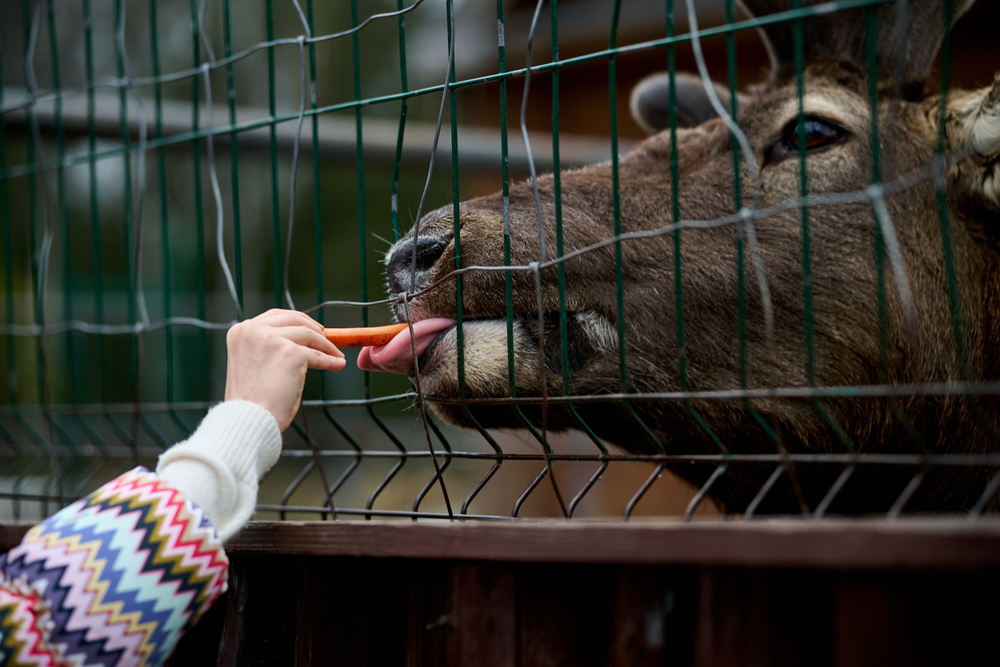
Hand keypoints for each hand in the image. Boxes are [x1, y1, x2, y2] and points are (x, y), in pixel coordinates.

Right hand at [225, 309, 344, 430]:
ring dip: (326, 346)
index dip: (297, 320)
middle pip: (294, 319)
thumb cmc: (250, 401)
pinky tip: (337, 365)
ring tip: (336, 356)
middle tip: (328, 339)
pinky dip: (330, 361)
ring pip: (309, 335)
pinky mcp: (290, 353)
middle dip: (314, 329)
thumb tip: (297, 341)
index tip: (312, 328)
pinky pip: (317, 355)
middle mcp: (253, 330)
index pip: (275, 316)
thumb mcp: (252, 363)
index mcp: (241, 331)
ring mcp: (272, 340)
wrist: (248, 420)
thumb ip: (266, 347)